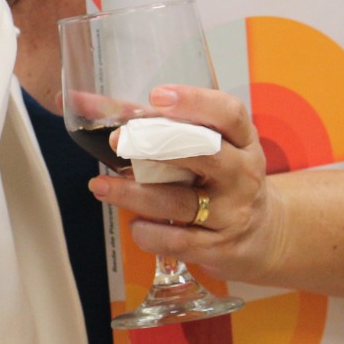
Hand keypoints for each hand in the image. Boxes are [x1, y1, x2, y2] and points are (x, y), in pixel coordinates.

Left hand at [87, 84, 283, 283]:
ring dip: (135, 194)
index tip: (157, 96)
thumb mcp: (207, 146)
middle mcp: (243, 173)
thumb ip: (152, 123)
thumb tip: (81, 103)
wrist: (263, 234)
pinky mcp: (221, 247)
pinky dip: (151, 233)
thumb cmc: (220, 178)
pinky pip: (179, 241)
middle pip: (205, 154)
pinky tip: (134, 225)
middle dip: (157, 145)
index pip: (229, 114)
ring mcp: (234, 212)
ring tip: (101, 186)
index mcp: (242, 140)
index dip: (195, 102)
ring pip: (182, 201)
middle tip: (117, 141)